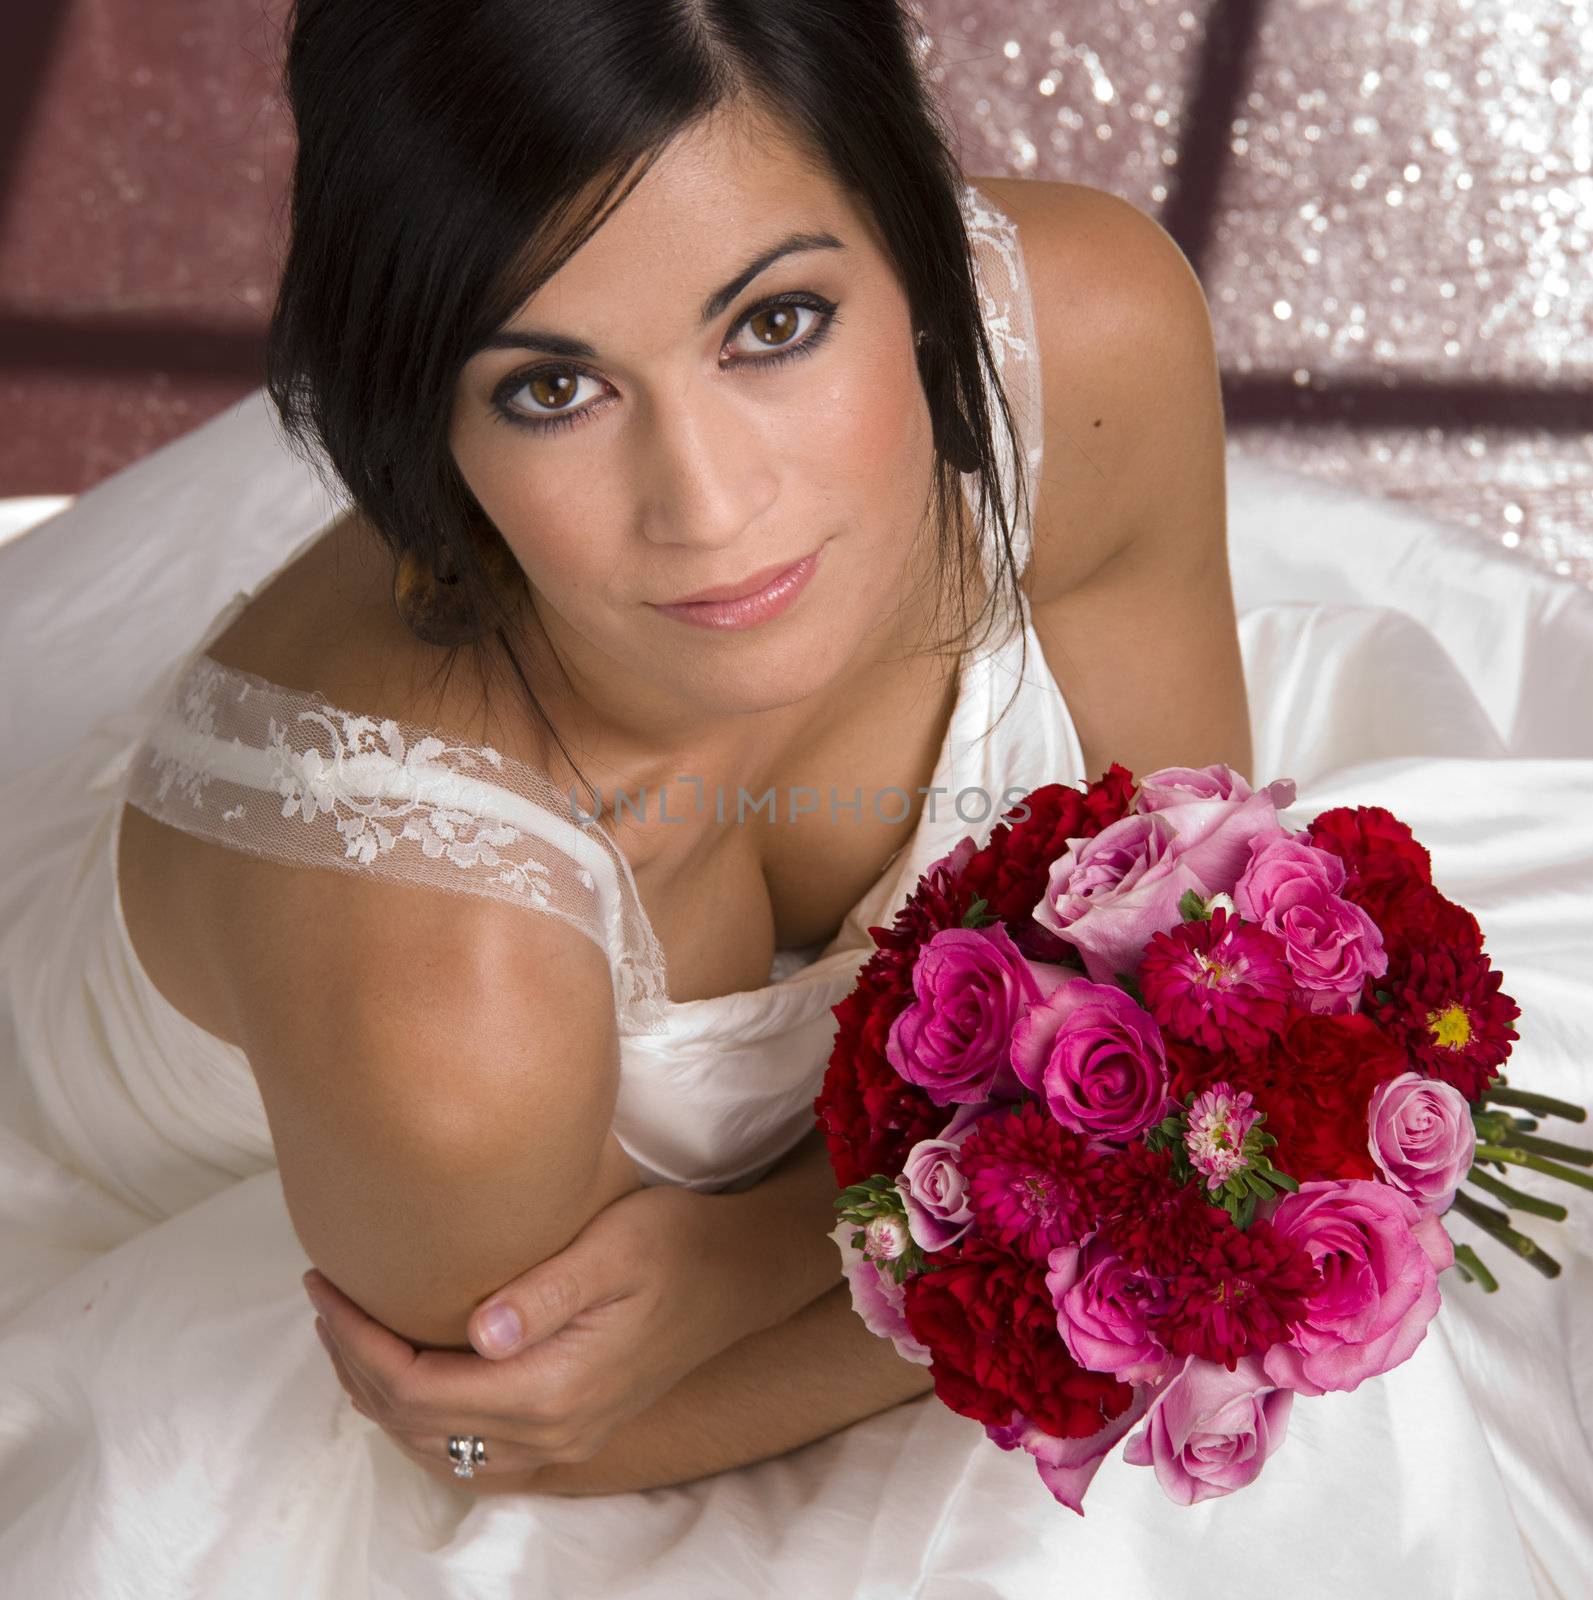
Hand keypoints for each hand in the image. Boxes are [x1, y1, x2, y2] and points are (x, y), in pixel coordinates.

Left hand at [303, 1180, 758, 1492]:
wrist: (744, 1274)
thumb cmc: (680, 1243)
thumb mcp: (616, 1247)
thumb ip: (546, 1292)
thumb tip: (476, 1332)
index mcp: (553, 1387)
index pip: (418, 1387)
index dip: (358, 1340)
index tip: (326, 1283)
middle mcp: (554, 1432)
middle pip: (417, 1425)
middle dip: (355, 1366)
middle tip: (324, 1299)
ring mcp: (566, 1440)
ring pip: (441, 1448)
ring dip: (383, 1398)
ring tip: (351, 1335)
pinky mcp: (575, 1429)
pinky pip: (476, 1455)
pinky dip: (426, 1425)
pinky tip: (413, 1384)